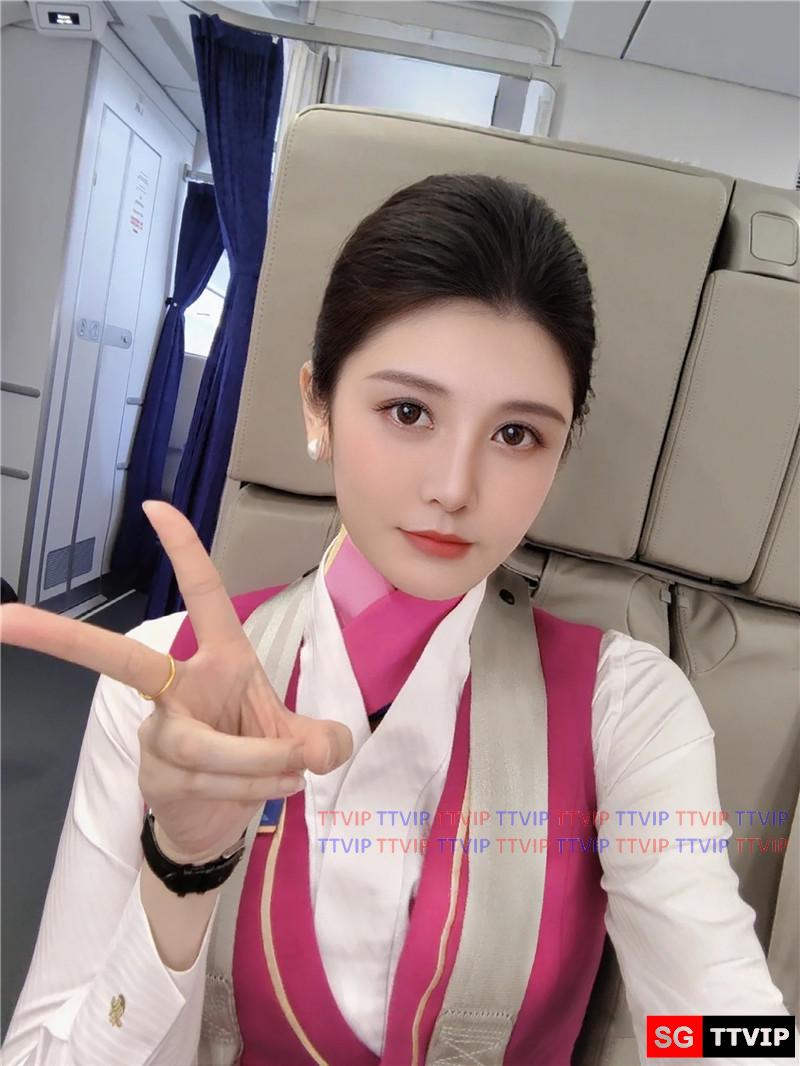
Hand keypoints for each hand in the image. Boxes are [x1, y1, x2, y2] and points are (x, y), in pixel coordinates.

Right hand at [0, 501, 352, 863]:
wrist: (221, 822)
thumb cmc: (255, 758)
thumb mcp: (298, 742)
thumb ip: (318, 740)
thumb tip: (328, 749)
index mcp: (216, 660)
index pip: (203, 596)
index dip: (183, 553)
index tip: (155, 507)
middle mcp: (177, 689)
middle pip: (121, 661)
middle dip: (63, 639)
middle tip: (3, 620)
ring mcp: (159, 733)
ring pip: (205, 745)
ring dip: (260, 762)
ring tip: (294, 773)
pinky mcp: (157, 775)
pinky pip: (211, 779)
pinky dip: (255, 786)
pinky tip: (275, 790)